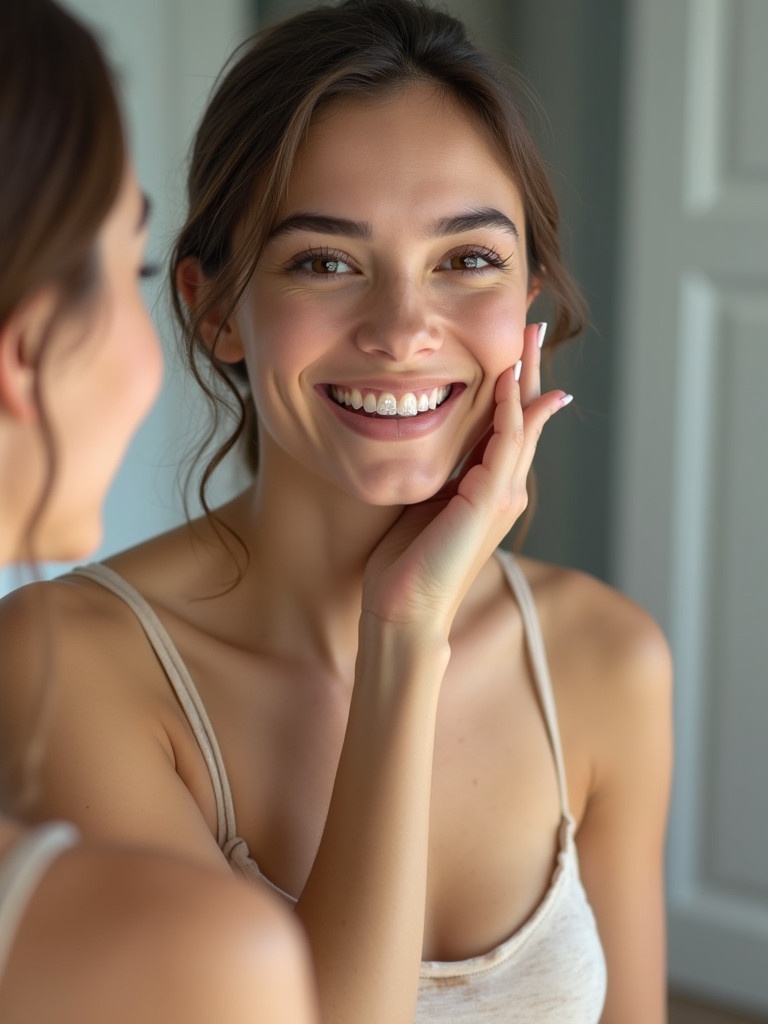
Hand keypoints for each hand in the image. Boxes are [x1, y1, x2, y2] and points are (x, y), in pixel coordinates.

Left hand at [362, 322, 570, 634]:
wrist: (405, 609)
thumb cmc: (406, 563)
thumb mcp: (425, 504)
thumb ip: (441, 474)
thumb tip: (439, 447)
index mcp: (489, 487)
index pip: (509, 423)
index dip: (513, 382)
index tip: (512, 342)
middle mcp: (504, 488)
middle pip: (525, 416)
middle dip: (529, 368)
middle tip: (533, 324)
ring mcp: (502, 495)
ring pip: (523, 423)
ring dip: (526, 376)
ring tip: (529, 336)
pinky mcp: (488, 502)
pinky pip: (505, 444)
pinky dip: (509, 409)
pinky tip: (508, 378)